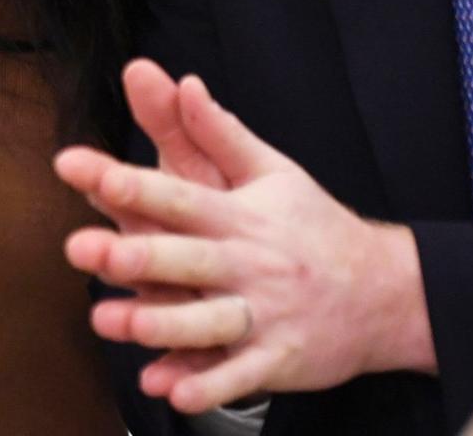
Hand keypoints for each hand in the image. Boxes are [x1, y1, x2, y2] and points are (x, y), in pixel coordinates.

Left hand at [55, 69, 435, 413]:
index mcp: (240, 214)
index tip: (95, 174)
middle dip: (139, 257)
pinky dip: (208, 386)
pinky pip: (240, 377)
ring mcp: (265, 314)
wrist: (384, 290)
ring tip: (118, 323)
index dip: (138, 186)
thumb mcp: (271, 169)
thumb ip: (218, 131)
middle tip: (88, 251)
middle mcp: (248, 263)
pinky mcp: (279, 360)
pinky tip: (172, 391)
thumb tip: (183, 81)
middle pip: (187, 259)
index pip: (181, 197)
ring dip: (164, 325)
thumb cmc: (314, 224)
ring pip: (209, 322)